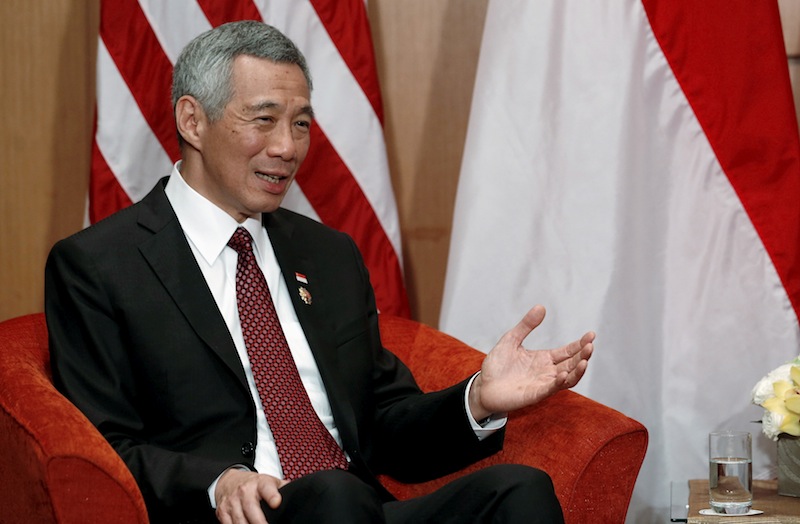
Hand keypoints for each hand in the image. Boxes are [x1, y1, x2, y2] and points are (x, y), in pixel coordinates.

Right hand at [215, 469, 287, 523]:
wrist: (229, 480)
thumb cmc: (254, 484)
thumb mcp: (269, 482)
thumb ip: (282, 488)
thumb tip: (297, 494)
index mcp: (260, 483)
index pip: (266, 487)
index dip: (272, 495)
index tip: (276, 502)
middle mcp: (244, 491)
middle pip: (251, 509)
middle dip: (259, 522)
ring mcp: (232, 502)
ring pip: (239, 521)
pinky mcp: (222, 512)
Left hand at [468, 305, 594, 420]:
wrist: (483, 386)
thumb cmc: (497, 365)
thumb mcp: (511, 340)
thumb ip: (526, 325)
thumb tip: (541, 307)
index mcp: (544, 358)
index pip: (568, 351)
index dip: (580, 344)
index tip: (591, 335)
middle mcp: (548, 371)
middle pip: (572, 363)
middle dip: (583, 355)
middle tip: (591, 344)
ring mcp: (543, 384)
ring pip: (568, 378)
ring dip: (578, 370)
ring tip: (585, 359)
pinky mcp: (535, 394)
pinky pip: (551, 389)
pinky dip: (559, 382)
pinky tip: (563, 373)